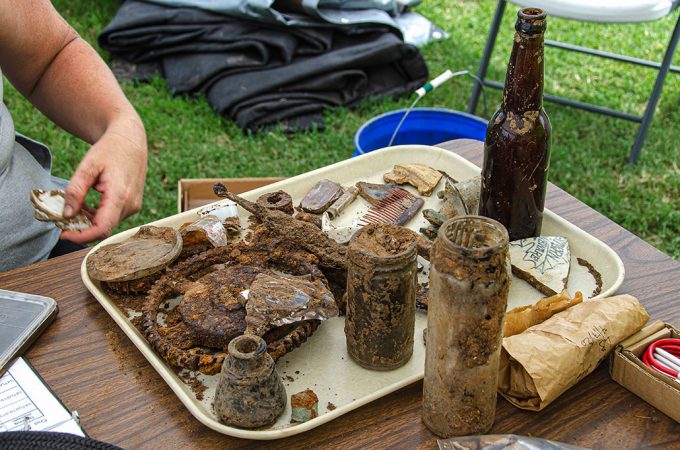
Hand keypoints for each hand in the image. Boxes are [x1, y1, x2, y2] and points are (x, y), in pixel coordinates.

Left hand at [60, 117, 146, 243]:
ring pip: (108, 224)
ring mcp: (134, 206)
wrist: (130, 140)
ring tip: (74, 206)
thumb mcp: (88, 166)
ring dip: (89, 221)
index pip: (102, 228)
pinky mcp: (133, 205)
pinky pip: (113, 218)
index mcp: (120, 196)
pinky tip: (86, 205)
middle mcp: (131, 205)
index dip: (82, 236)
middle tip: (62, 218)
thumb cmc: (110, 150)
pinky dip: (97, 216)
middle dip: (81, 228)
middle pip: (103, 228)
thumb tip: (66, 215)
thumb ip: (76, 190)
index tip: (63, 234)